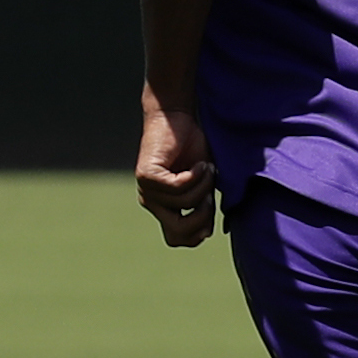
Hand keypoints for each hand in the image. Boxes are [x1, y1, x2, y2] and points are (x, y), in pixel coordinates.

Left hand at [137, 106, 217, 247]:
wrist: (176, 118)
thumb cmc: (192, 147)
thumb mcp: (204, 184)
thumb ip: (203, 207)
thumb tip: (206, 233)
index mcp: (164, 208)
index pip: (176, 239)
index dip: (197, 235)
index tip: (211, 213)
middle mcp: (152, 202)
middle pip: (179, 230)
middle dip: (202, 215)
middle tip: (211, 194)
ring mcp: (146, 190)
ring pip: (183, 203)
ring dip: (203, 186)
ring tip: (206, 167)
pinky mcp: (146, 176)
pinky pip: (176, 187)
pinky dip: (194, 176)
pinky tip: (199, 164)